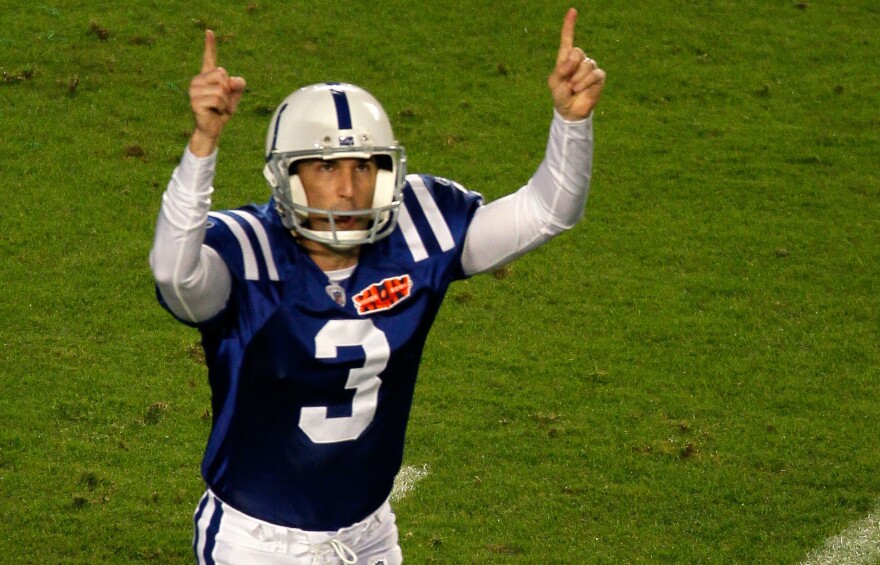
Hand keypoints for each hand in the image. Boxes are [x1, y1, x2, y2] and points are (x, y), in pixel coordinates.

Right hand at [188, 29, 246, 155]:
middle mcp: (197, 80)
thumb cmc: (221, 111)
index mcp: (207, 76)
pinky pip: (218, 99)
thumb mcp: (234, 96)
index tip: (209, 31)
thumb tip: (232, 80)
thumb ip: (238, 85)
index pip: (209, 58)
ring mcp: (194, 90)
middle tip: (221, 101)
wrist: (212, 128)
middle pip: (221, 75)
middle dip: (227, 90)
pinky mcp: (195, 101)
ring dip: (225, 101)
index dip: (210, 45)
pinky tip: (215, 111)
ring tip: (218, 107)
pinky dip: (222, 107)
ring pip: (221, 89)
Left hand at [548, 8, 605, 120]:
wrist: (570, 110)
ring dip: (577, 79)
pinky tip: (580, 89)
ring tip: (573, 88)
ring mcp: (590, 67)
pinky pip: (594, 74)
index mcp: (566, 58)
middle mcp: (579, 60)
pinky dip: (585, 82)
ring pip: (586, 65)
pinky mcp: (599, 77)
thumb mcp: (554, 82)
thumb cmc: (560, 95)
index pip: (568, 39)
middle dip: (571, 66)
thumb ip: (560, 70)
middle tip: (567, 81)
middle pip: (578, 52)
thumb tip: (572, 61)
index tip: (572, 11)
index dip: (569, 26)